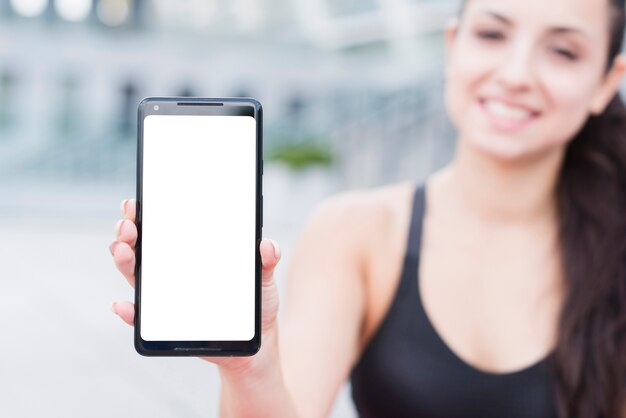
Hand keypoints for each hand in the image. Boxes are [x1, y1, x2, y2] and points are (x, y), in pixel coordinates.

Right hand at [109, 198, 281, 371]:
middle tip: (127, 225)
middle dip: (128, 232)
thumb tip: (268, 245)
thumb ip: (266, 261)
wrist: (254, 341)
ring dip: (123, 262)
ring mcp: (164, 297)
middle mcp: (170, 272)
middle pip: (140, 248)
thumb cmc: (254, 302)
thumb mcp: (263, 278)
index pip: (162, 229)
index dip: (143, 214)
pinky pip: (141, 319)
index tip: (135, 203)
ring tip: (122, 250)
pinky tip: (124, 305)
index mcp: (190, 254)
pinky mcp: (165, 325)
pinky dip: (129, 312)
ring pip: (135, 276)